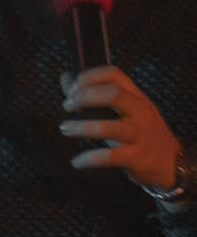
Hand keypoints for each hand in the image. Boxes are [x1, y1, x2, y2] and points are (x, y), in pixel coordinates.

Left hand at [62, 66, 183, 188]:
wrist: (170, 161)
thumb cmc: (140, 132)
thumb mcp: (123, 109)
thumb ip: (93, 94)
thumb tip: (66, 77)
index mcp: (136, 96)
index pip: (114, 74)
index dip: (88, 77)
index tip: (72, 89)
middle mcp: (140, 111)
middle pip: (114, 94)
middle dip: (85, 96)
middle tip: (68, 106)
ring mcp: (140, 134)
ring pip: (111, 127)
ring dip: (82, 127)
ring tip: (65, 128)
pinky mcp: (137, 157)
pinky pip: (110, 157)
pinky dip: (90, 159)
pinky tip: (77, 162)